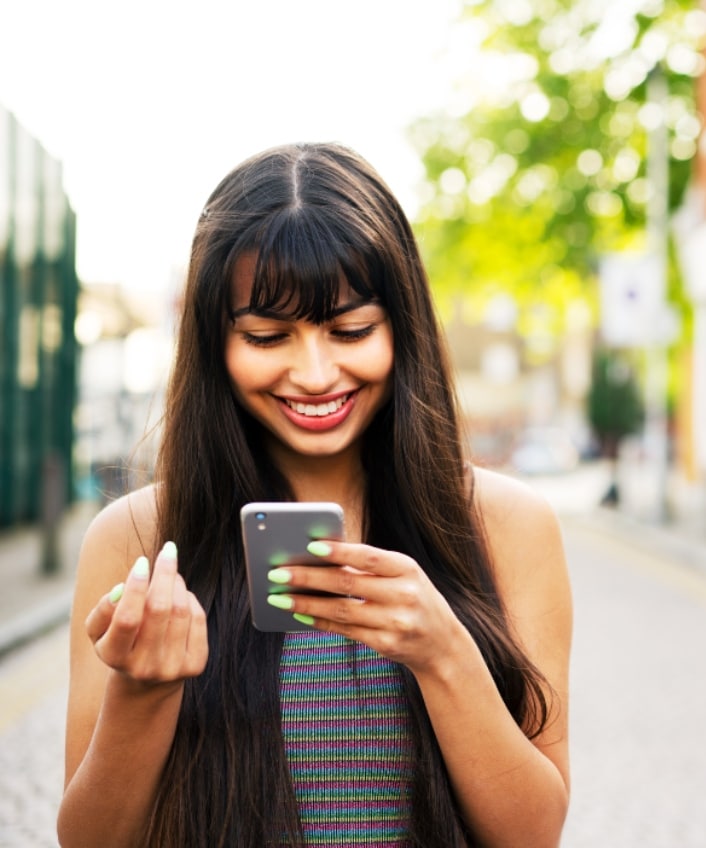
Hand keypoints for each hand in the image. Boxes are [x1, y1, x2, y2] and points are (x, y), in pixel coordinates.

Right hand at [85, 542, 208, 686]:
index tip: (142, 561)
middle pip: (159, 610)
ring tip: (171, 574)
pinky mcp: (195, 665)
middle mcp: (144, 666)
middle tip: (168, 551)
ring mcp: (172, 667)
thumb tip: (121, 589)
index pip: (127, 618)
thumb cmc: (120, 642)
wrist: (147, 681)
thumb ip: (103, 610)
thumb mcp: (100, 631)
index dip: (135, 587)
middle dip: (164, 574)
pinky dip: (190, 599)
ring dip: (177, 584)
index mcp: (115, 657)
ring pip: (181, 610)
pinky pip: (198, 619)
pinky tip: (180, 596)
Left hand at [266, 540, 468, 672]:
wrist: (443, 643)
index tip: (310, 546)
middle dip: (308, 578)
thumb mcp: (402, 575)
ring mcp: (396, 622)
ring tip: (279, 596)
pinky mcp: (386, 644)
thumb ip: (369, 567)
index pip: (368, 557)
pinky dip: (320, 621)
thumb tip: (318, 557)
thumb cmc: (413, 597)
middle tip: (277, 572)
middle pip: (348, 584)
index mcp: (407, 568)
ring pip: (342, 611)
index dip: (339, 552)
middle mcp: (404, 595)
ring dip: (306, 603)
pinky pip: (346, 630)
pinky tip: (299, 614)